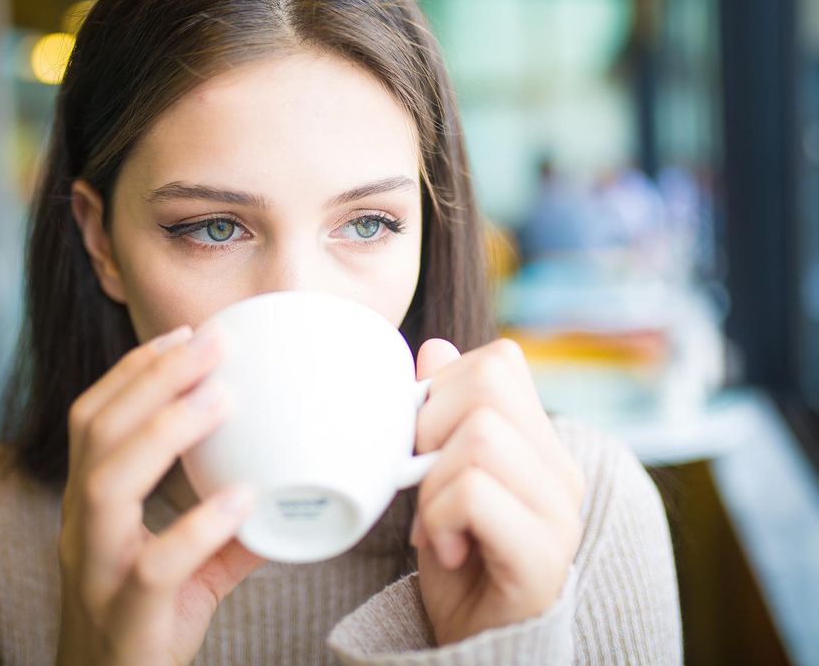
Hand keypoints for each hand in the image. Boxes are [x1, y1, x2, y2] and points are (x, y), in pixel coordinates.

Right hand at [56, 325, 266, 665]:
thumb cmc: (144, 625)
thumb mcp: (186, 567)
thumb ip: (229, 530)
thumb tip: (286, 492)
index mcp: (92, 511)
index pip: (93, 421)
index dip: (132, 372)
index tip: (183, 335)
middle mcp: (83, 533)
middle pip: (97, 436)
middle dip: (153, 379)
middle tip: (211, 344)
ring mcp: (97, 577)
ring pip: (107, 489)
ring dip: (165, 432)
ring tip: (220, 399)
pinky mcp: (126, 624)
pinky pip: (153, 569)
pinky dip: (197, 526)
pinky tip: (241, 497)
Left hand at [409, 338, 584, 645]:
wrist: (475, 644)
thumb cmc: (456, 556)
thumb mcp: (436, 474)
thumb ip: (441, 413)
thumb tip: (433, 346)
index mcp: (539, 442)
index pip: (500, 360)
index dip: (441, 387)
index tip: (423, 442)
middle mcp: (560, 469)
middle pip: (487, 384)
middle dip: (429, 424)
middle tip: (422, 478)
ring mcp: (559, 513)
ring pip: (479, 435)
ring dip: (431, 480)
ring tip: (435, 520)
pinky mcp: (543, 557)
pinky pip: (474, 492)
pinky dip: (439, 516)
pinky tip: (443, 548)